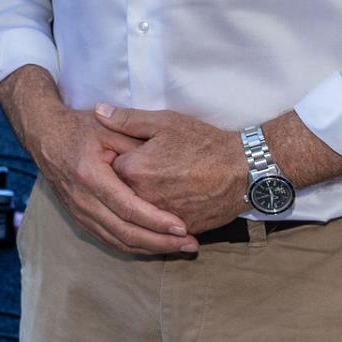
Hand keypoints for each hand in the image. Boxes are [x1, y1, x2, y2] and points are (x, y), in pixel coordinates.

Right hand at [30, 103, 198, 255]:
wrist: (45, 135)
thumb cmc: (81, 129)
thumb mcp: (110, 129)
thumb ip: (137, 145)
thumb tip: (168, 167)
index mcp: (90, 176)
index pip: (128, 208)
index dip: (157, 221)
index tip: (183, 227)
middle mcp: (82, 199)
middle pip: (125, 232)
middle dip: (160, 242)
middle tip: (190, 244)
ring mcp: (78, 211)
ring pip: (117, 241)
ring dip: (150, 248)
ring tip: (179, 248)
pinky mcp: (79, 218)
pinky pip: (108, 240)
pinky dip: (134, 246)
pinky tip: (155, 245)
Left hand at [95, 104, 249, 235]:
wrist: (244, 170)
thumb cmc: (203, 143)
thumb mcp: (164, 122)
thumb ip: (127, 119)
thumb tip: (98, 111)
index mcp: (134, 170)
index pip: (109, 168)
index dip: (118, 159)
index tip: (128, 154)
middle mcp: (143, 197)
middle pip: (121, 193)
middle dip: (127, 184)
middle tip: (149, 172)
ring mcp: (162, 217)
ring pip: (141, 212)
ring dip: (142, 204)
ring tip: (159, 189)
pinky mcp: (181, 229)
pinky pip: (162, 228)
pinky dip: (161, 220)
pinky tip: (170, 206)